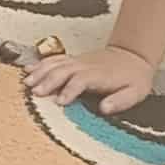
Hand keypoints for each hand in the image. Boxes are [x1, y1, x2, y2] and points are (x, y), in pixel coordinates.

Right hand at [26, 44, 156, 115]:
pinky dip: (40, 64)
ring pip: (56, 64)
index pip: (81, 80)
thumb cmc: (133, 78)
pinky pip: (54, 60)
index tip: (60, 101)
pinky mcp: (73, 60)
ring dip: (40, 72)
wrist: (133, 55)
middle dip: (49, 81)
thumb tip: (105, 108)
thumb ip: (121, 100)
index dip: (70, 90)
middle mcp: (86, 67)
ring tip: (27, 82)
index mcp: (100, 75)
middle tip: (36, 92)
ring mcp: (78, 62)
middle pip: (64, 71)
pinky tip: (28, 70)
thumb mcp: (136, 92)